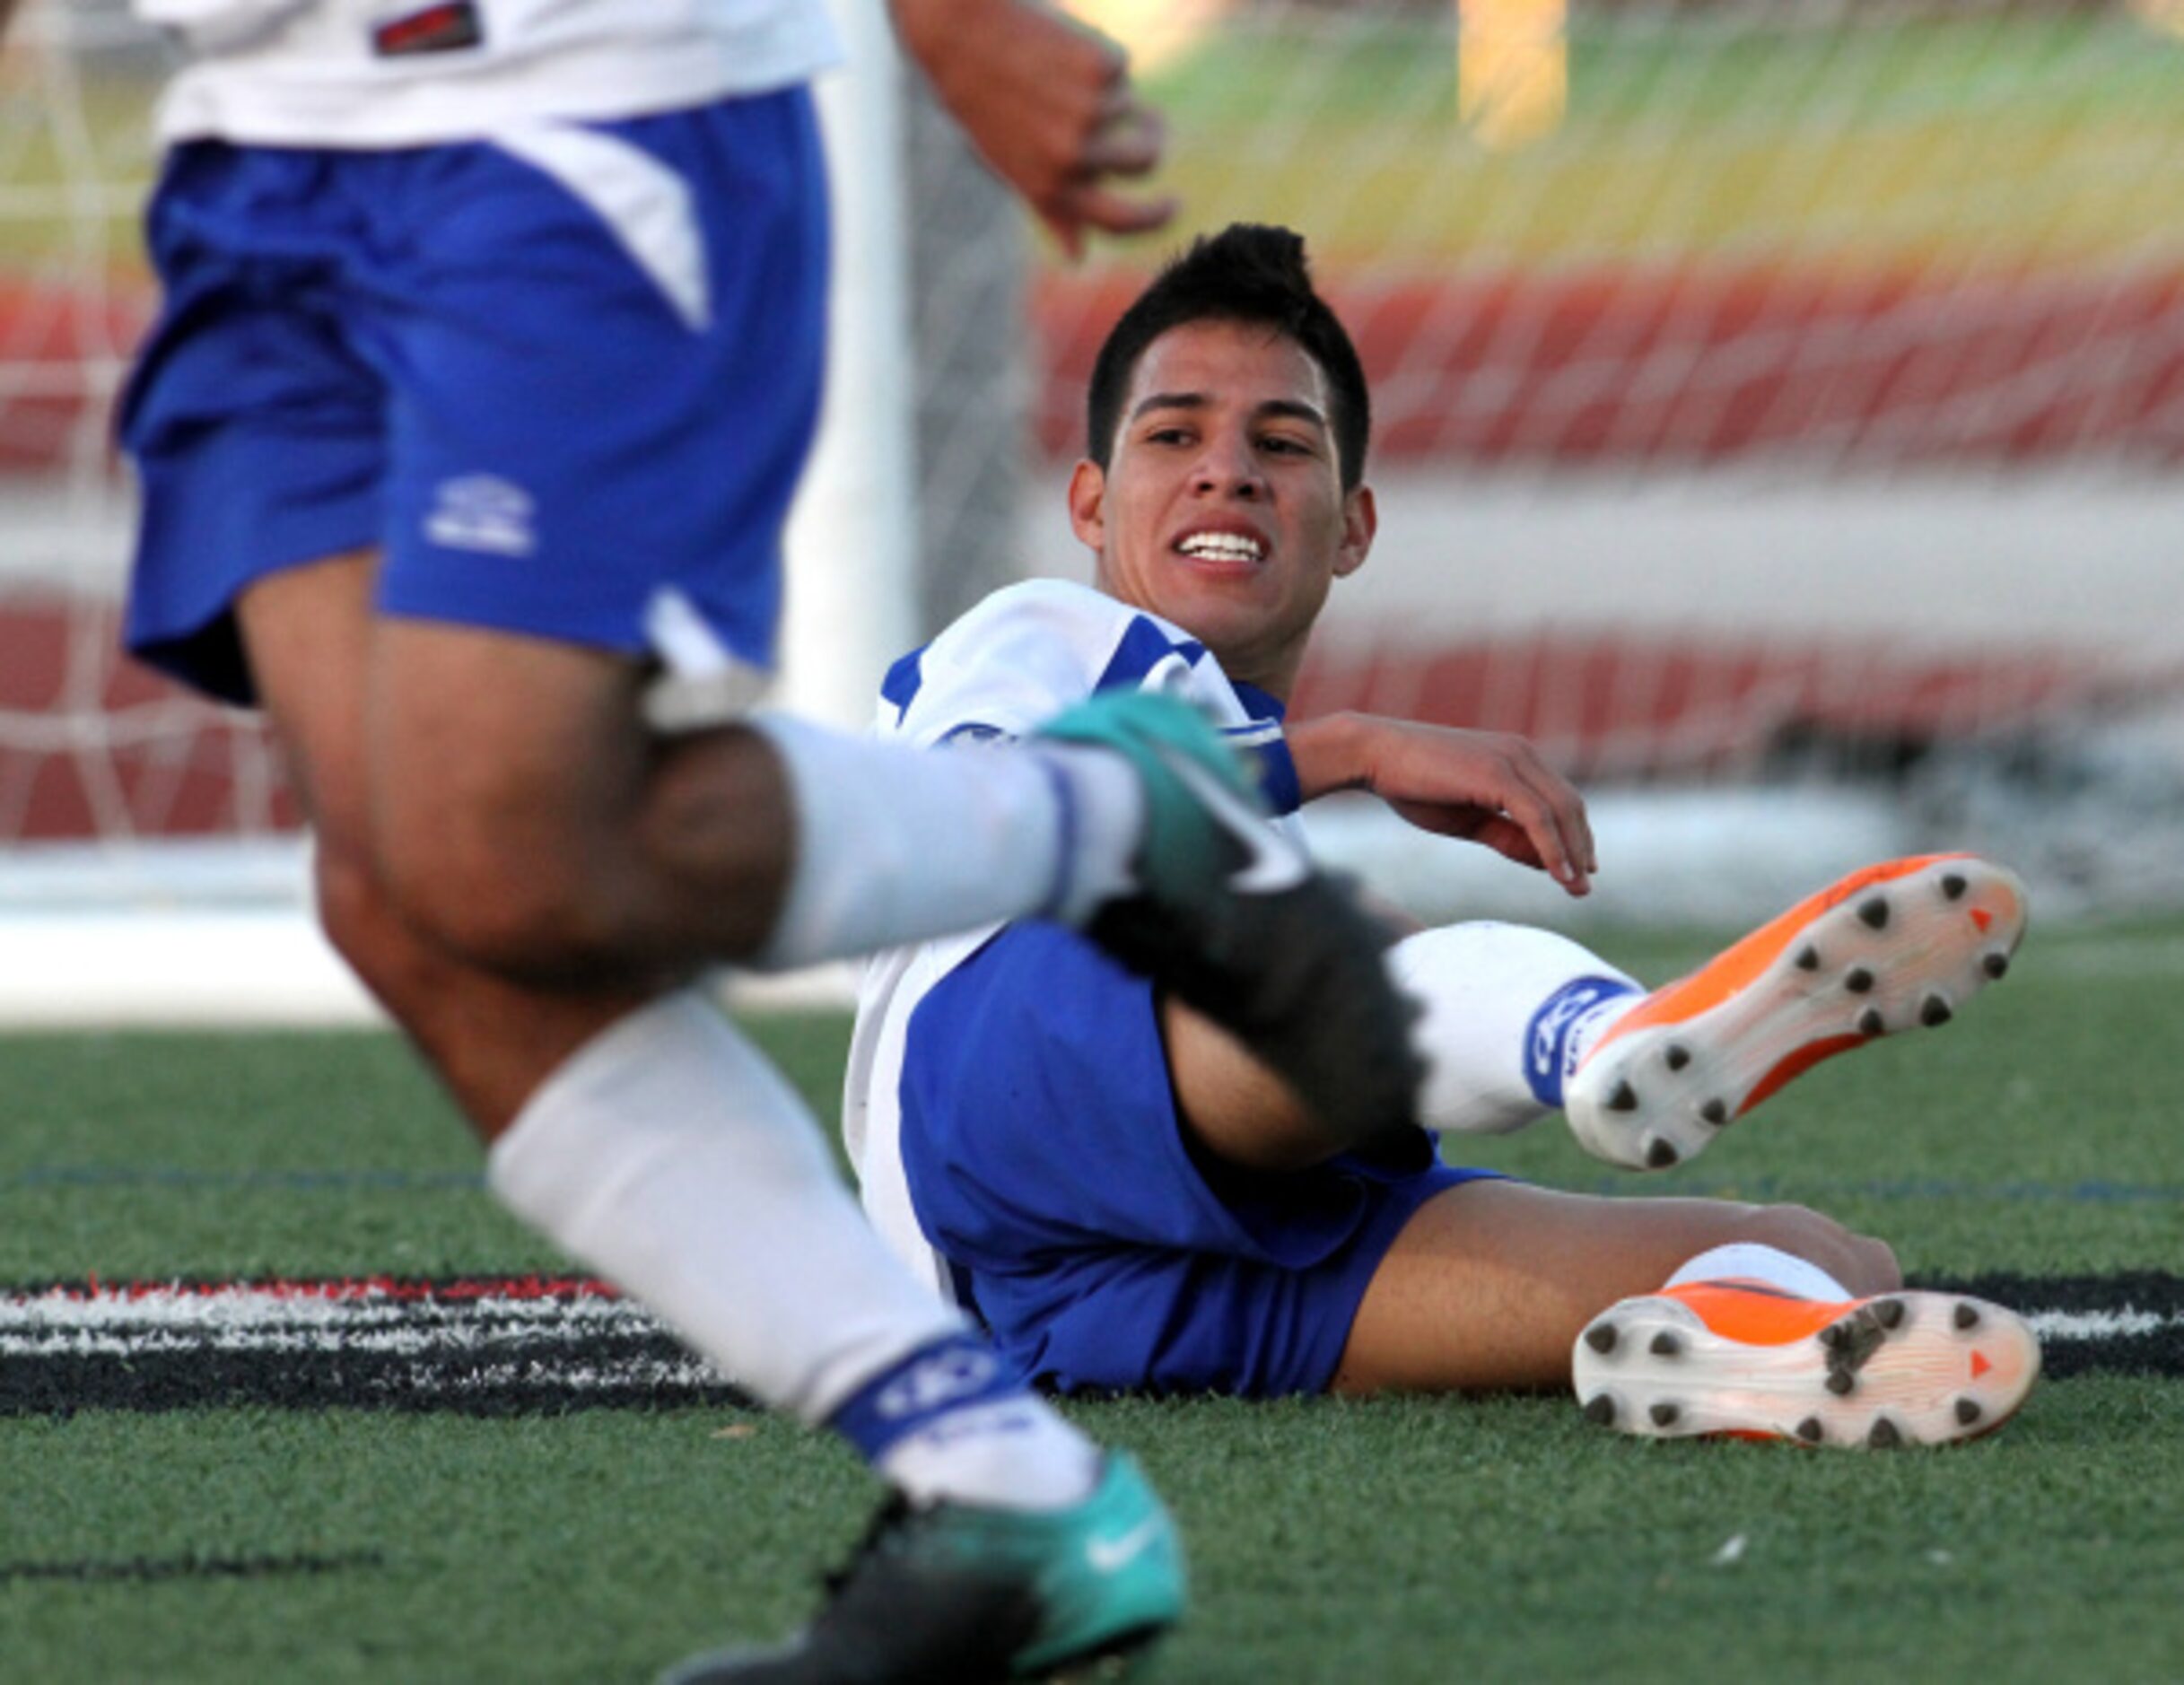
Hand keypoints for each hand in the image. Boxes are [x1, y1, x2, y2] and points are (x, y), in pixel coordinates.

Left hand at [890, 0, 1176, 258]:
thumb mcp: (1011, 165)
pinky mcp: (1101, 69)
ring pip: (1136, 108)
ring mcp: (1089, 114)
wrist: (959, 33)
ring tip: (1069, 75)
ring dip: (1117, 92)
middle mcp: (1072, 158)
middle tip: (1146, 121)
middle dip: (1151, 140)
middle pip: (1146, 160)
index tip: (1175, 204)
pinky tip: (1058, 49)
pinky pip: (1123, 66)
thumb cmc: (981, 102)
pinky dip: (1099, 56)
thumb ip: (1051, 211)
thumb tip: (1078, 257)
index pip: (1121, 220)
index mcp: (1049, 188)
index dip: (1156, 217)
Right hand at [1290, 713, 1598, 895]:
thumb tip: (1543, 861)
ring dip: (1572, 852)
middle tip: (1584, 885)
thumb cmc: (1412, 785)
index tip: (1579, 870)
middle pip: (1569, 805)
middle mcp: (1521, 754)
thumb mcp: (1468, 820)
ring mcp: (1511, 760)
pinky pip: (1537, 817)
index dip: (1574, 836)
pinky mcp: (1498, 773)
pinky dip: (1552, 847)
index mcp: (1515, 759)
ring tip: (1576, 887)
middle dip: (1580, 847)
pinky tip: (1560, 874)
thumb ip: (1506, 836)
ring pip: (1560, 811)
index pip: (1560, 800)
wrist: (1372, 755)